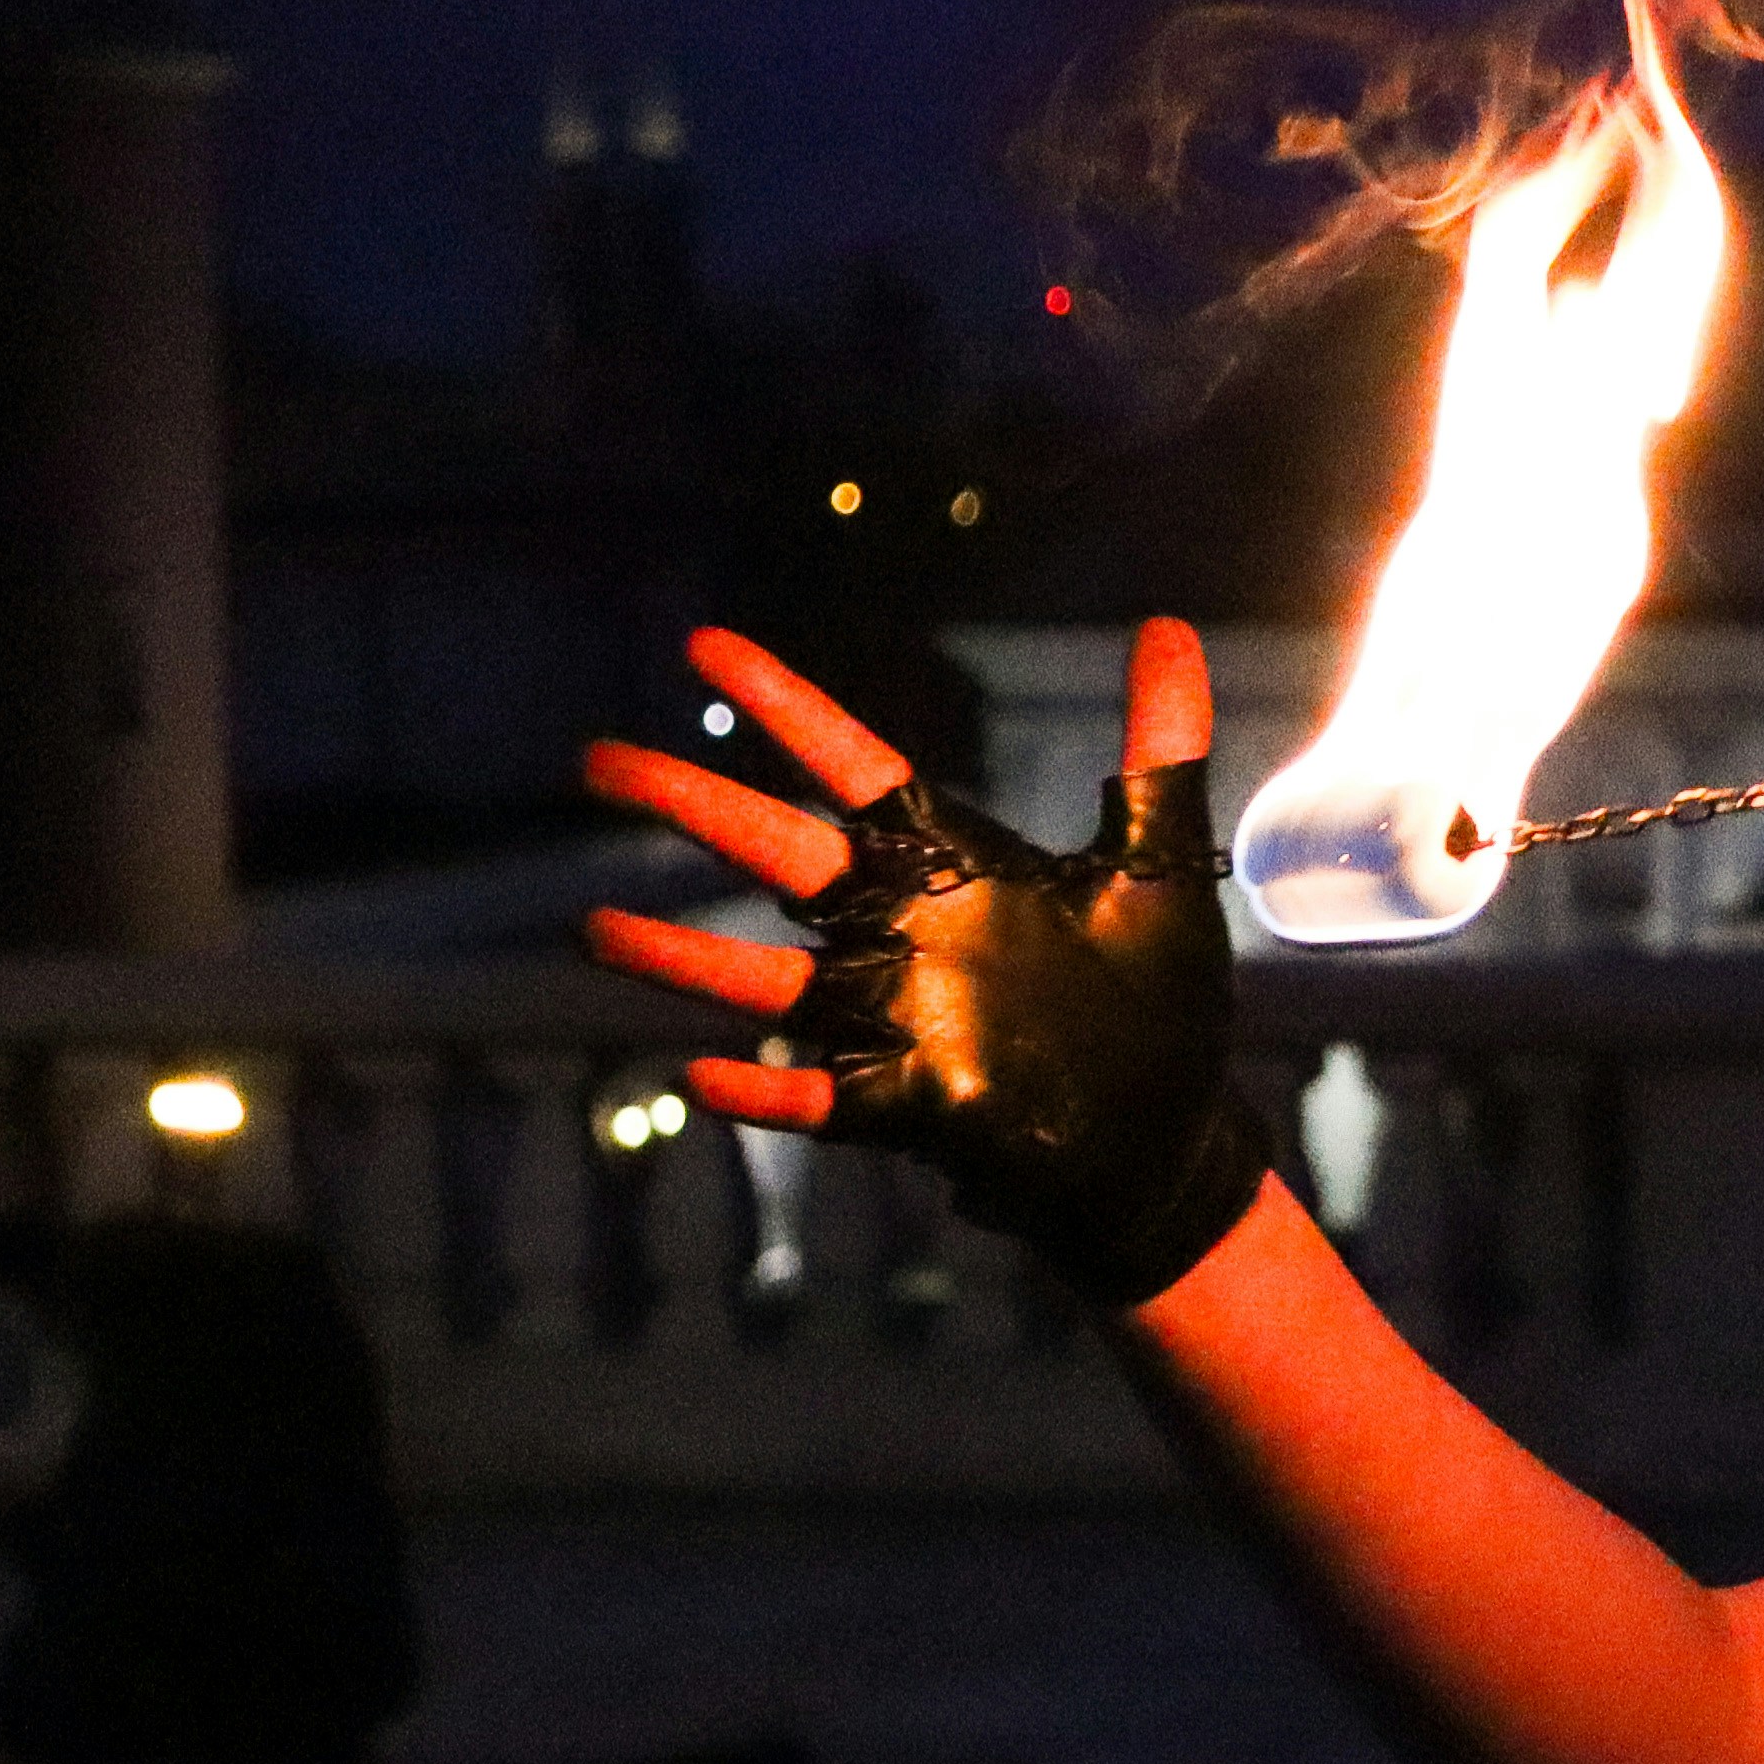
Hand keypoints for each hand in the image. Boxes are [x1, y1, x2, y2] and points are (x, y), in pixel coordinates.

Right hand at [580, 621, 1275, 1310]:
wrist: (1165, 1136)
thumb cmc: (1154, 999)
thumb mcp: (1165, 863)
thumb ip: (1159, 749)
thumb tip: (1169, 628)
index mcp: (955, 866)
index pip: (857, 770)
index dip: (788, 710)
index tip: (707, 647)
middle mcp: (906, 932)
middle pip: (782, 857)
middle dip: (696, 808)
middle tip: (596, 759)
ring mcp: (897, 1020)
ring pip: (767, 982)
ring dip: (682, 960)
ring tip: (595, 929)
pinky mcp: (911, 1103)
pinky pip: (817, 1100)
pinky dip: (763, 1092)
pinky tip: (700, 1076)